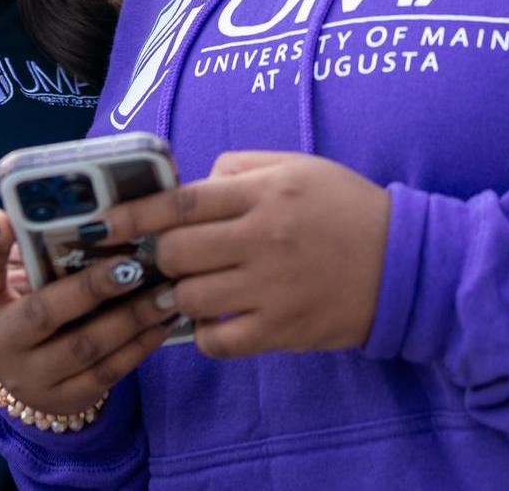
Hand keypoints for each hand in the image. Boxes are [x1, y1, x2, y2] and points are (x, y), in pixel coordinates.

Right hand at [0, 210, 181, 415]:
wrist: (25, 370)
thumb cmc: (23, 301)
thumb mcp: (12, 277)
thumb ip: (33, 246)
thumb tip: (78, 203)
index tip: (3, 218)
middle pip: (43, 313)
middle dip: (90, 288)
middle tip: (131, 266)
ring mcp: (29, 377)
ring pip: (85, 347)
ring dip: (130, 318)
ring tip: (166, 292)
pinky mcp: (64, 398)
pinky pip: (108, 373)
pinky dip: (140, 345)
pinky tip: (164, 321)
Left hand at [101, 150, 391, 359]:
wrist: (407, 265)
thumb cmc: (346, 208)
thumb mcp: (297, 168)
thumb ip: (238, 169)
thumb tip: (188, 187)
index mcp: (265, 194)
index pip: (182, 202)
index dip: (134, 214)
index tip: (101, 225)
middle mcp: (264, 239)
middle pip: (177, 253)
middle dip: (158, 257)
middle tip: (158, 259)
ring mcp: (272, 289)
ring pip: (190, 298)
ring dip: (177, 295)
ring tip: (185, 288)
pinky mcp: (283, 330)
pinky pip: (218, 340)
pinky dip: (205, 333)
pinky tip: (214, 320)